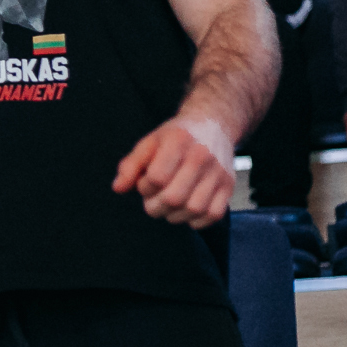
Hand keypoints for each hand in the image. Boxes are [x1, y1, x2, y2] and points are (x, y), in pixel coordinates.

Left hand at [113, 117, 235, 228]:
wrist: (214, 126)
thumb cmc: (176, 137)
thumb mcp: (149, 142)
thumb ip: (130, 165)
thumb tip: (118, 189)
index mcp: (178, 141)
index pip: (157, 177)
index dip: (144, 187)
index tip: (144, 183)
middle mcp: (202, 156)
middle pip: (174, 198)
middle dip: (155, 206)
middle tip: (152, 200)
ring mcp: (218, 173)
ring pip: (193, 209)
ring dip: (174, 215)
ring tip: (167, 205)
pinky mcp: (229, 186)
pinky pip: (213, 215)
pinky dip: (195, 220)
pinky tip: (185, 209)